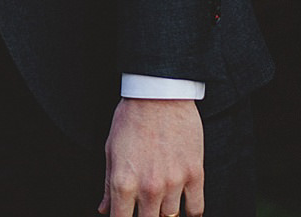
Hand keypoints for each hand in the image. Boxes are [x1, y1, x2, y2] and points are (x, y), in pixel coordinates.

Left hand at [98, 98, 203, 216]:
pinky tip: (184, 210)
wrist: (158, 95)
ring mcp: (174, 182)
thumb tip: (104, 209)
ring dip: (165, 215)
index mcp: (123, 182)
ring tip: (161, 206)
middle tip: (144, 210)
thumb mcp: (111, 150)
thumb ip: (108, 184)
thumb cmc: (130, 119)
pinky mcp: (194, 175)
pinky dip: (190, 214)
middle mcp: (148, 187)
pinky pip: (196, 209)